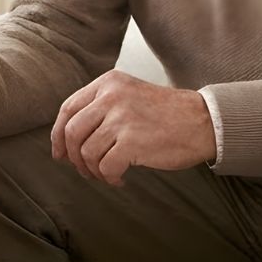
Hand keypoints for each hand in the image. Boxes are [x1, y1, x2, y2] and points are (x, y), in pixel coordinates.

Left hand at [50, 70, 214, 186]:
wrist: (204, 121)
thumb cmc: (166, 114)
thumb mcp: (130, 96)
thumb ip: (101, 108)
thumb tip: (65, 140)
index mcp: (108, 83)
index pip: (68, 109)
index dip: (58, 135)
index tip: (60, 153)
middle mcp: (112, 96)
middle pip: (71, 133)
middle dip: (74, 158)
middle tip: (86, 171)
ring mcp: (121, 118)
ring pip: (86, 153)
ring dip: (94, 171)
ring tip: (108, 174)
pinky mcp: (132, 141)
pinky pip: (105, 167)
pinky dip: (109, 178)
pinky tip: (120, 178)